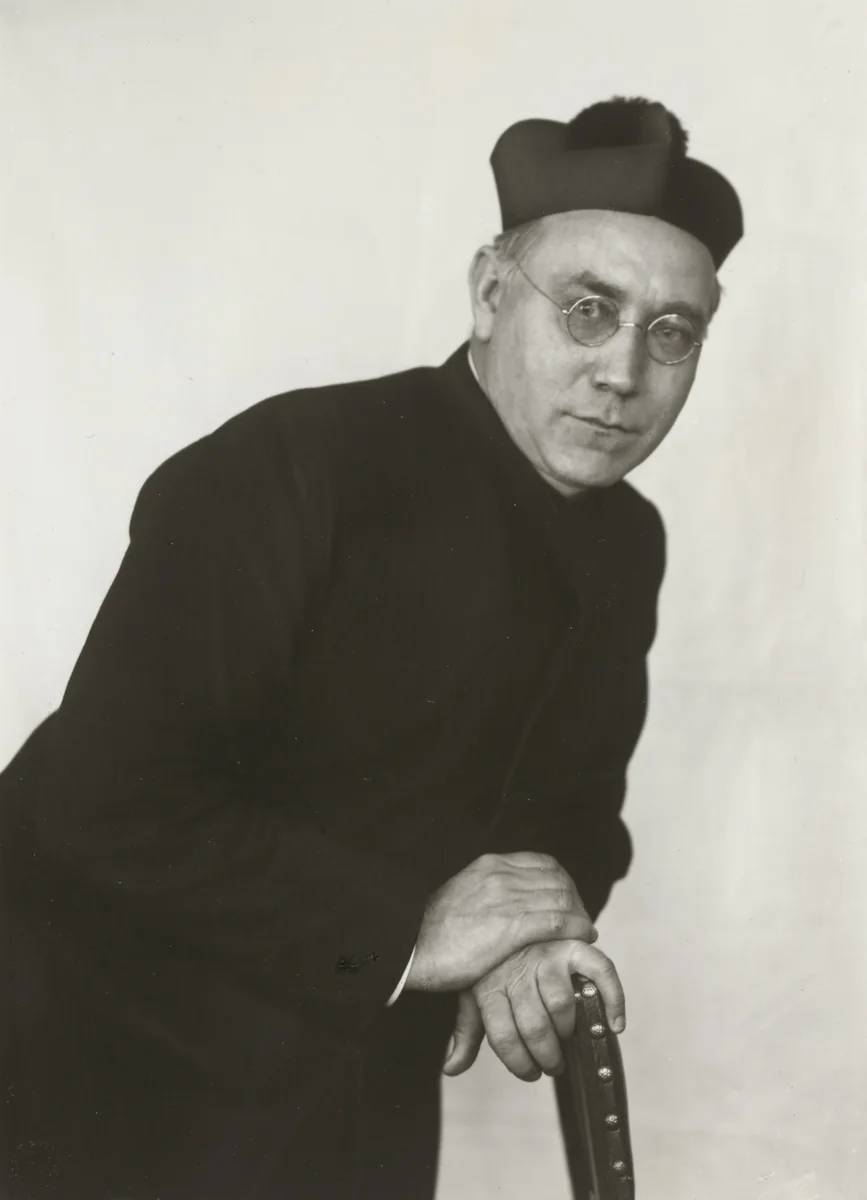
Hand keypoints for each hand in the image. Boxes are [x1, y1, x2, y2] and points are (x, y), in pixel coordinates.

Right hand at [405, 852, 595, 993]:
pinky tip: (583, 937)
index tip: (568, 902)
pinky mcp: (511, 925)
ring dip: (580, 915)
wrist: (409, 946)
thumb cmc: (430, 932)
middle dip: (575, 899)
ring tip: (584, 931)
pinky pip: (558, 920)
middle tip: (580, 920)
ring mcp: (506, 898)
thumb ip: (487, 894)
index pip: (543, 863)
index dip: (563, 883)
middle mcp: (501, 875)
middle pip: (557, 878)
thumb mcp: (462, 897)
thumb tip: (504, 908)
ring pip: (562, 898)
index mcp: (489, 865)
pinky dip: (577, 927)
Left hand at [441, 938, 623, 1081]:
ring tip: (567, 1038)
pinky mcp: (572, 943)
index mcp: (490, 984)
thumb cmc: (491, 961)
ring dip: (568, 1031)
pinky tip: (615, 1024)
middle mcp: (518, 969)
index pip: (503, 1037)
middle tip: (553, 1064)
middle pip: (535, 1027)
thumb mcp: (471, 991)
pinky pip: (600, 971)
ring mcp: (546, 954)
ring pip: (561, 1005)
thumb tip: (451, 1068)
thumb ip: (466, 1030)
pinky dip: (614, 999)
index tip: (531, 1073)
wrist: (506, 908)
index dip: (519, 1064)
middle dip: (547, 1056)